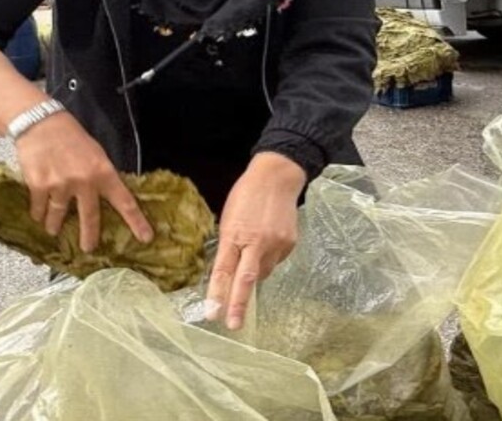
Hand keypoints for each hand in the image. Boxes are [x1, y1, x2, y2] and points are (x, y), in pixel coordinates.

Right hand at [15, 112, 153, 251]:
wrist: (41, 123)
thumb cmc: (71, 137)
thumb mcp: (96, 153)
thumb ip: (101, 175)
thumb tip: (108, 196)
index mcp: (103, 172)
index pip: (125, 201)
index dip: (137, 221)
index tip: (146, 237)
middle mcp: (84, 181)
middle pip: (90, 217)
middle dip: (90, 236)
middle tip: (89, 248)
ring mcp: (61, 185)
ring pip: (59, 216)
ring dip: (55, 225)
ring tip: (53, 230)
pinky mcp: (39, 186)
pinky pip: (39, 208)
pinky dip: (38, 213)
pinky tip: (38, 215)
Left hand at [205, 152, 306, 330]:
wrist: (278, 177)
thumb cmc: (246, 194)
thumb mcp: (229, 217)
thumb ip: (229, 244)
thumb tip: (228, 271)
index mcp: (235, 234)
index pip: (224, 269)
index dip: (217, 293)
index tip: (212, 313)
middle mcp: (257, 242)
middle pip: (246, 280)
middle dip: (239, 305)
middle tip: (233, 324)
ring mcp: (276, 244)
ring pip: (262, 272)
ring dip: (254, 273)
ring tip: (253, 253)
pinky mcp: (290, 244)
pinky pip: (275, 261)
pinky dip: (268, 259)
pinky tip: (266, 243)